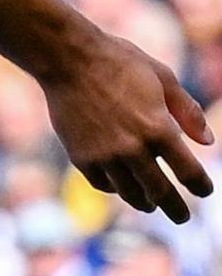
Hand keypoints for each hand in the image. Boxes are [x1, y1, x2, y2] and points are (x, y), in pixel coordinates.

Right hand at [44, 32, 213, 222]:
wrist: (67, 59)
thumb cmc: (119, 62)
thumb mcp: (163, 78)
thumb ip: (188, 112)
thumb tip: (208, 142)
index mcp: (159, 129)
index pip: (190, 173)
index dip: (202, 186)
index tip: (204, 190)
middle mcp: (132, 148)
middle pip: (161, 193)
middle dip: (176, 209)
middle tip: (182, 217)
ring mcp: (104, 155)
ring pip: (131, 194)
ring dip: (144, 202)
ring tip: (150, 204)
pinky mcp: (80, 157)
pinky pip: (103, 184)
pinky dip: (115, 188)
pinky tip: (120, 184)